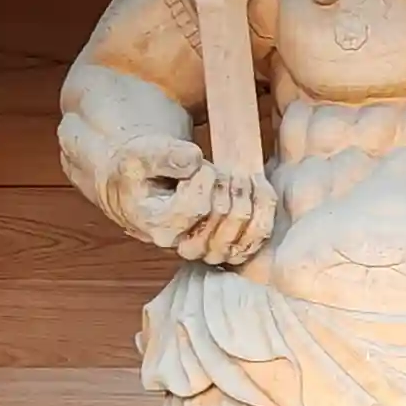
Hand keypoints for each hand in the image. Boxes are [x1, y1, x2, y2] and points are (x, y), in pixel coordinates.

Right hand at [104, 134, 276, 265]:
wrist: (144, 187)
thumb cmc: (141, 170)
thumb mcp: (141, 154)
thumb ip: (164, 156)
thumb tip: (193, 162)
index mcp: (158, 227)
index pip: (197, 206)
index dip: (205, 178)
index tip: (197, 164)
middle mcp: (184, 246)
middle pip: (224, 214)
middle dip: (224, 181)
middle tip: (213, 168)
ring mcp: (209, 251)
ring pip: (245, 223)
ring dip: (244, 190)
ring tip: (228, 175)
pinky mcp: (230, 248)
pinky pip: (260, 233)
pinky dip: (264, 203)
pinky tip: (255, 184)